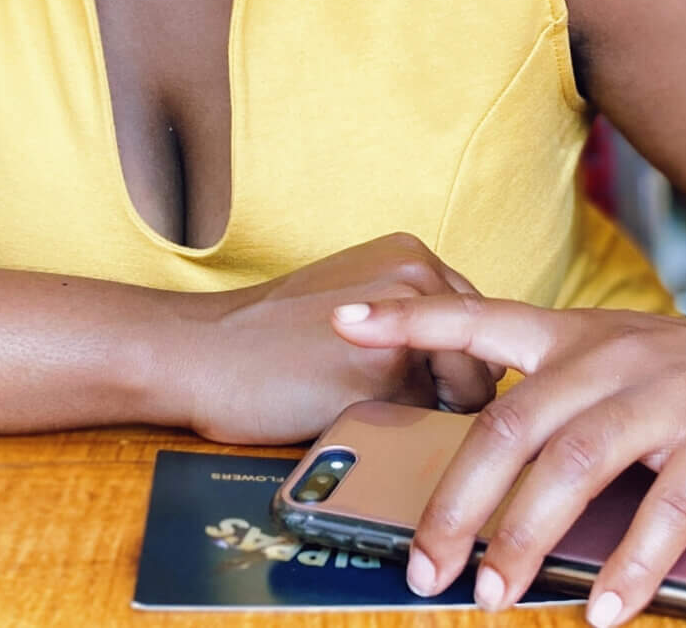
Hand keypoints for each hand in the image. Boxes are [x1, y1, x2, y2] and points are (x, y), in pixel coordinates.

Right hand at [171, 234, 498, 444]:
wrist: (201, 352)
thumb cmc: (268, 338)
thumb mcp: (353, 304)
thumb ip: (411, 322)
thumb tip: (468, 377)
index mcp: (411, 254)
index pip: (477, 324)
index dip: (457, 365)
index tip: (427, 387)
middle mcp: (418, 275)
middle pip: (484, 357)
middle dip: (454, 391)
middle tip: (396, 404)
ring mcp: (406, 321)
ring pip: (466, 395)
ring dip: (433, 414)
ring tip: (371, 407)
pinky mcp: (385, 371)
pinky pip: (426, 421)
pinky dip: (402, 432)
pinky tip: (352, 416)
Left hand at [330, 296, 685, 623]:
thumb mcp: (617, 364)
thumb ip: (552, 403)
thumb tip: (479, 484)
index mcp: (575, 338)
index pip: (477, 318)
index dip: (410, 319)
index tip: (345, 318)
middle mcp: (612, 359)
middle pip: (512, 426)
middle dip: (458, 503)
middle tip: (425, 567)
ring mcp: (671, 397)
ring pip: (578, 466)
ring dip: (527, 539)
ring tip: (495, 596)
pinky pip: (670, 509)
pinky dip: (632, 565)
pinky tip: (604, 609)